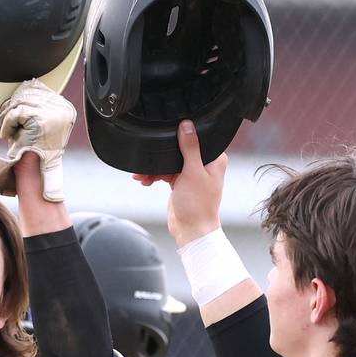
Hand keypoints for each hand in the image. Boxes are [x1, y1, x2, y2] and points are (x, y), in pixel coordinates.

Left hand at [0, 79, 75, 201]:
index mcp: (64, 108)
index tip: (9, 105)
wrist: (35, 173)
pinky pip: (14, 114)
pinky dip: (6, 124)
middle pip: (27, 94)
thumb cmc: (35, 154)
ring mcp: (50, 114)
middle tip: (0, 124)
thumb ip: (33, 108)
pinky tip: (5, 135)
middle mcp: (60, 109)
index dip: (21, 95)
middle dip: (10, 108)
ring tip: (3, 132)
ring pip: (18, 104)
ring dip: (6, 118)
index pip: (38, 88)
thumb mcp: (36, 127)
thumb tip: (25, 85)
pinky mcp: (37, 120)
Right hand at [134, 120, 225, 246]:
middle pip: (179, 150)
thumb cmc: (198, 206)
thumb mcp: (192, 173)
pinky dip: (154, 176)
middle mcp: (204, 165)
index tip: (167, 135)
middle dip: (161, 155)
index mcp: (214, 159)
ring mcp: (191, 174)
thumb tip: (187, 126)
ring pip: (169, 162)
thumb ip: (190, 148)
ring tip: (141, 175)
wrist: (191, 230)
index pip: (197, 138)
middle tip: (148, 158)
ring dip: (154, 168)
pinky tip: (144, 180)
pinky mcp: (180, 183)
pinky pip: (164, 173)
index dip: (182, 136)